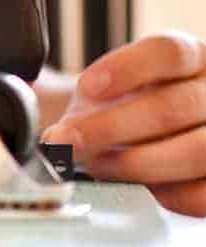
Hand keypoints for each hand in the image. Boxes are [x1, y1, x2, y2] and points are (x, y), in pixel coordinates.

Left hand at [43, 32, 205, 215]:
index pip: (168, 52)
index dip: (127, 69)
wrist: (139, 138)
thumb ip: (85, 101)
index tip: (87, 88)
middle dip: (111, 128)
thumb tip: (56, 134)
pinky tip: (138, 187)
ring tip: (97, 165)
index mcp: (191, 58)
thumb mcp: (102, 94)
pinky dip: (168, 194)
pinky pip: (205, 193)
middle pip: (172, 107)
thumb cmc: (122, 110)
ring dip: (134, 164)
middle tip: (69, 142)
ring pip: (196, 151)